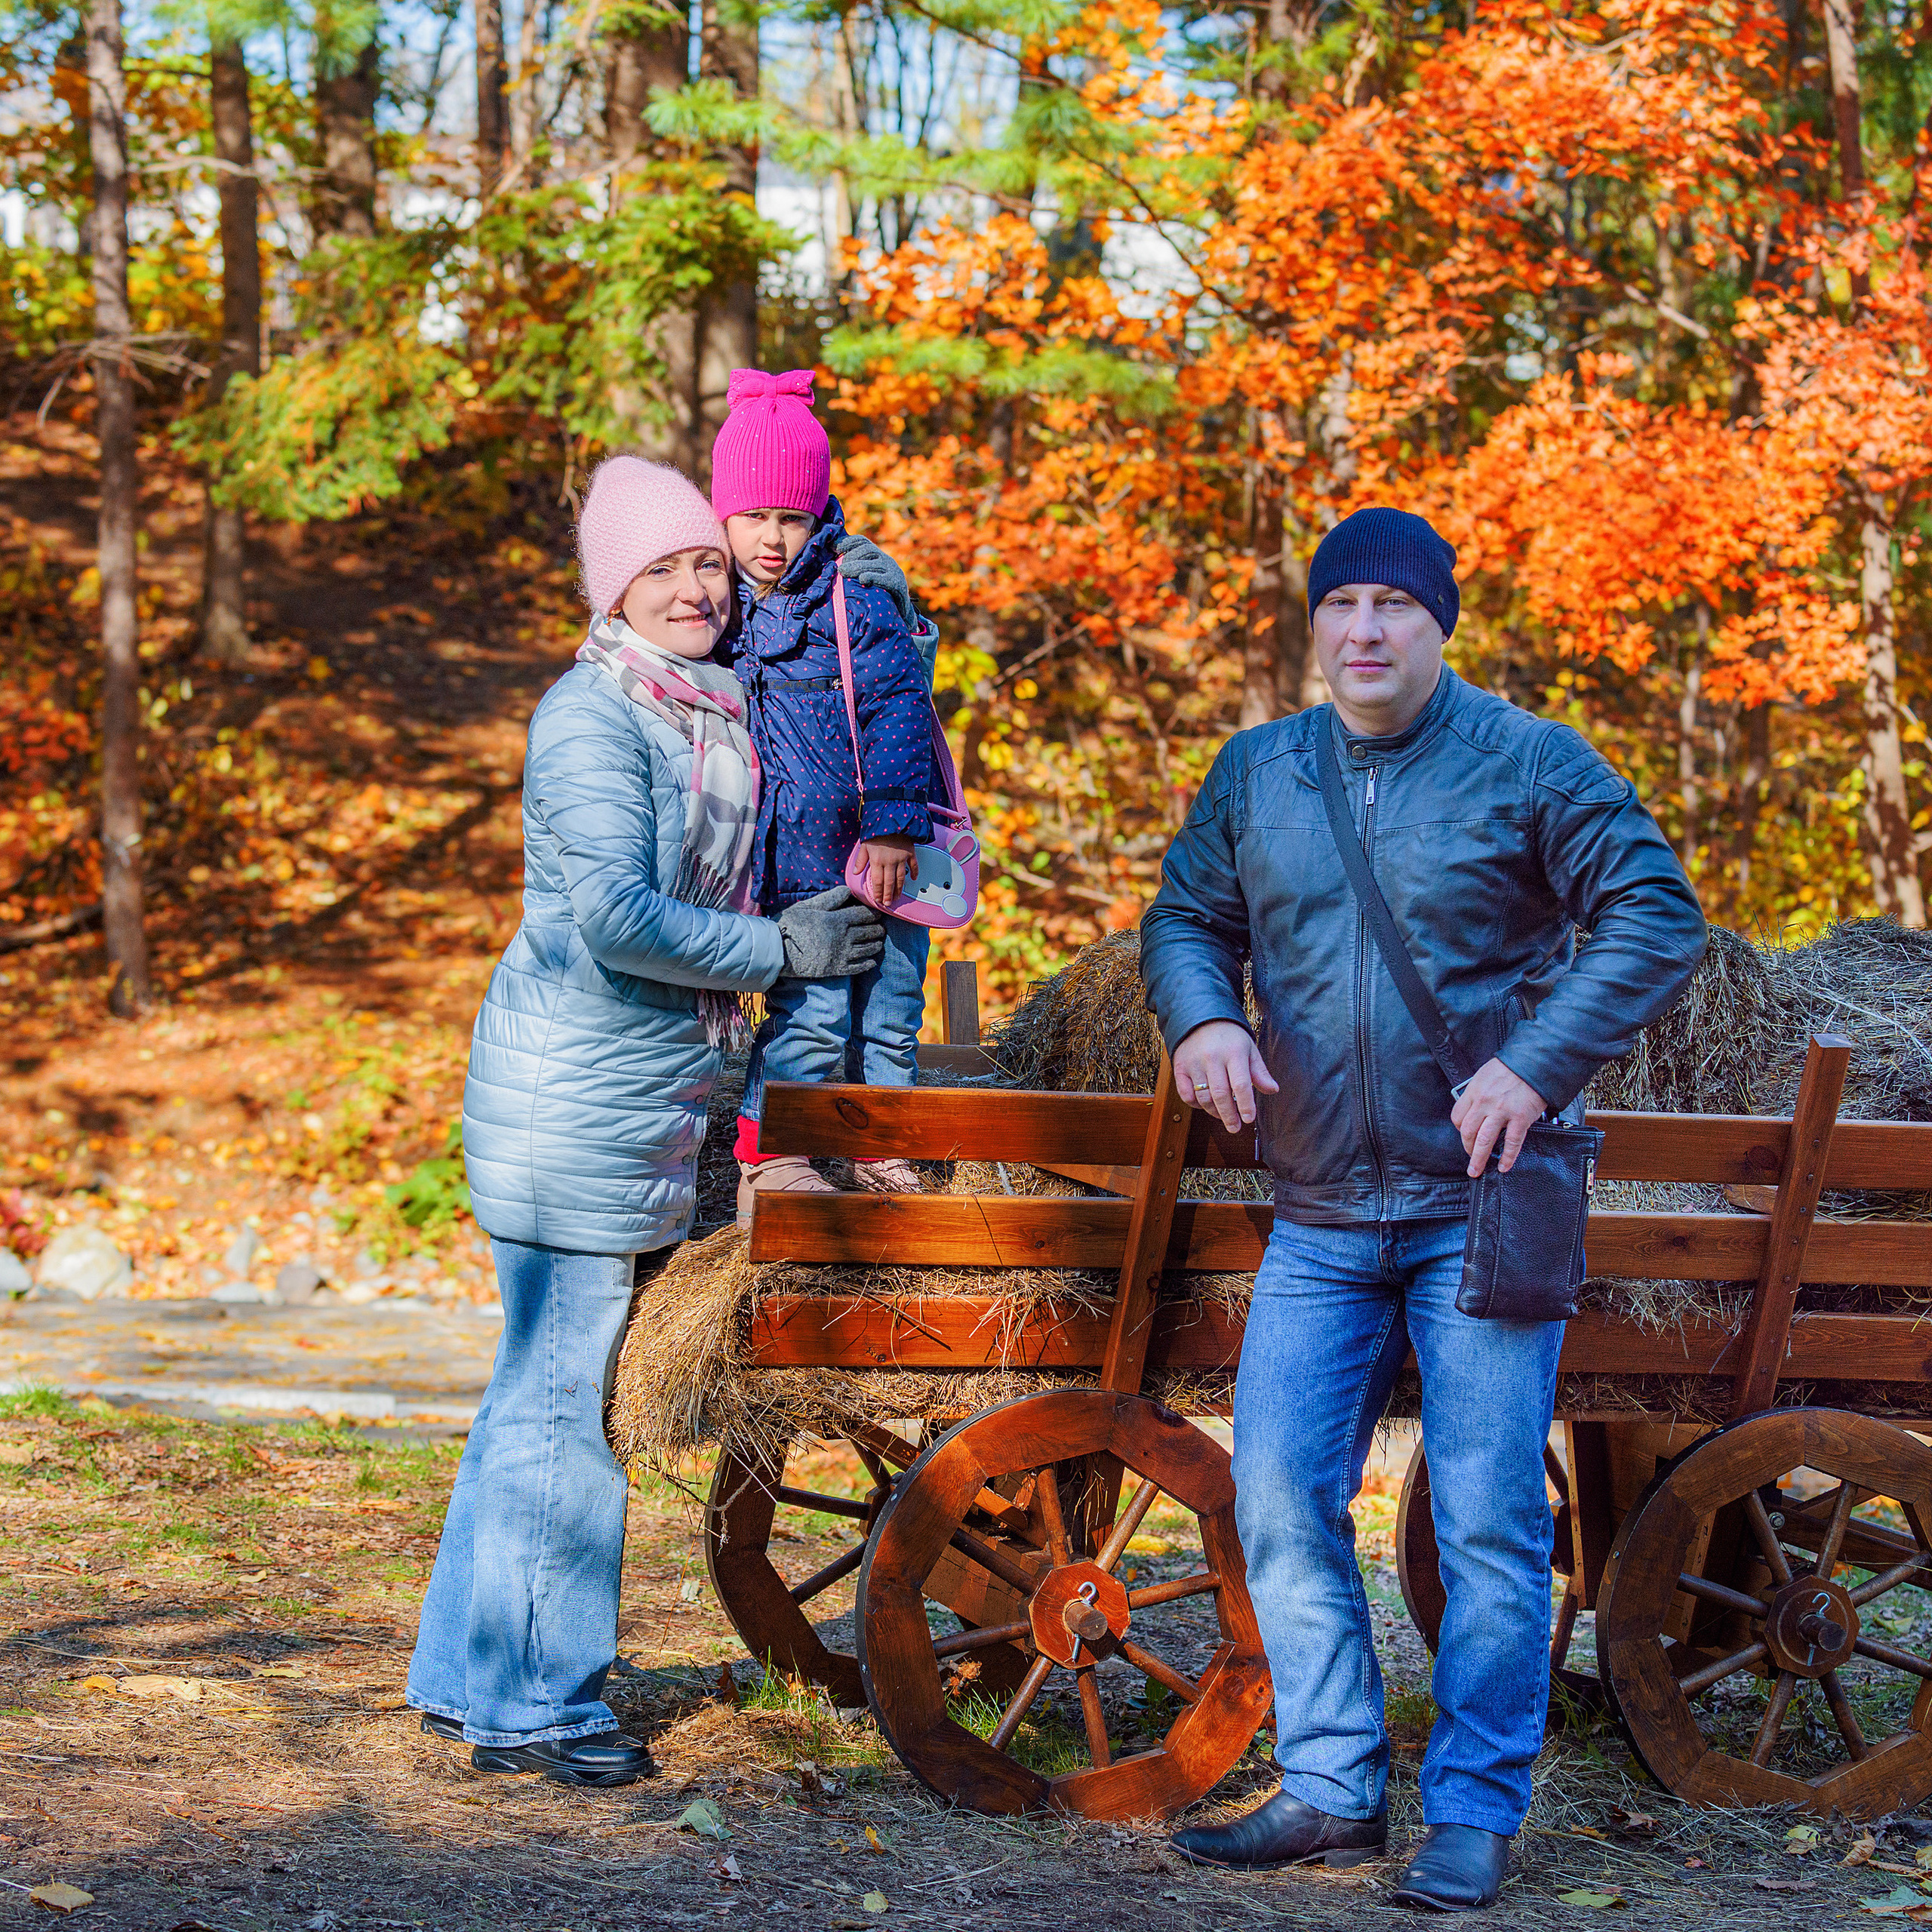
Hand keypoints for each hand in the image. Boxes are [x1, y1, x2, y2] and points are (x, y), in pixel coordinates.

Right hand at [776, 885, 885, 979]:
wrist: (778, 950)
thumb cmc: (791, 924)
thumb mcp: (809, 906)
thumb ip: (831, 899)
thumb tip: (848, 891)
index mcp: (837, 920)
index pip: (865, 915)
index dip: (874, 914)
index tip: (877, 914)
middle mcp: (843, 938)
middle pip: (869, 932)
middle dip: (878, 929)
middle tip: (880, 928)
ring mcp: (841, 955)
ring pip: (867, 950)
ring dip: (876, 946)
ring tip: (878, 943)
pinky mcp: (836, 969)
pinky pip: (858, 967)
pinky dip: (867, 964)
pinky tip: (871, 961)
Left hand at [836, 533, 918, 628]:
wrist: (900, 614)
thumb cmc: (878, 596)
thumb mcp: (866, 579)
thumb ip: (854, 571)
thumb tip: (833, 567)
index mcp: (877, 557)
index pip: (863, 542)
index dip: (848, 542)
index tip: (835, 548)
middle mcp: (886, 560)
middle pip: (868, 549)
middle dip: (851, 556)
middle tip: (840, 568)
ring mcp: (894, 571)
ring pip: (875, 563)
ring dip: (857, 566)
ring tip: (843, 572)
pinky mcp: (898, 585)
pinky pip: (885, 578)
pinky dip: (873, 577)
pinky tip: (862, 579)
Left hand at [863, 835, 914, 905]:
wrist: (892, 818)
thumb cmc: (876, 831)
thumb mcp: (864, 844)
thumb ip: (860, 860)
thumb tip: (856, 873)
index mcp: (877, 861)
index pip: (877, 881)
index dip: (878, 892)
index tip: (879, 900)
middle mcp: (889, 862)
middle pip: (889, 883)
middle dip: (888, 895)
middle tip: (888, 904)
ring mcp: (901, 858)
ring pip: (901, 878)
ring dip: (899, 889)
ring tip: (897, 897)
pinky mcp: (910, 852)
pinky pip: (913, 865)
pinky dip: (914, 872)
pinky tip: (913, 879)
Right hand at [1172, 1020, 1279, 1131]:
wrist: (1201, 1018)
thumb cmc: (1229, 1036)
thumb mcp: (1249, 1049)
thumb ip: (1259, 1071)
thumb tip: (1273, 1090)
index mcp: (1234, 1052)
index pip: (1241, 1084)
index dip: (1245, 1105)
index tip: (1249, 1119)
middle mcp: (1212, 1057)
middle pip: (1221, 1094)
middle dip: (1229, 1115)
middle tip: (1235, 1128)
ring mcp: (1194, 1062)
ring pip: (1203, 1097)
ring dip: (1214, 1112)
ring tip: (1224, 1117)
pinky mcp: (1180, 1067)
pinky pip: (1186, 1094)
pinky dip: (1196, 1104)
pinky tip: (1206, 1105)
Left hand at [1450, 1056, 1548, 1176]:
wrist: (1535, 1063)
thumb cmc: (1510, 1068)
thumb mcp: (1485, 1075)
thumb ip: (1478, 1093)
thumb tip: (1474, 1109)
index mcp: (1474, 1092)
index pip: (1458, 1117)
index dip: (1461, 1130)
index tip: (1466, 1135)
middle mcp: (1484, 1103)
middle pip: (1468, 1132)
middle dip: (1467, 1148)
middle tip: (1470, 1158)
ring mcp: (1502, 1112)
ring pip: (1484, 1141)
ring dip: (1478, 1159)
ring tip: (1476, 1170)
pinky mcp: (1520, 1118)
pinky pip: (1511, 1143)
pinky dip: (1507, 1158)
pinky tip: (1503, 1166)